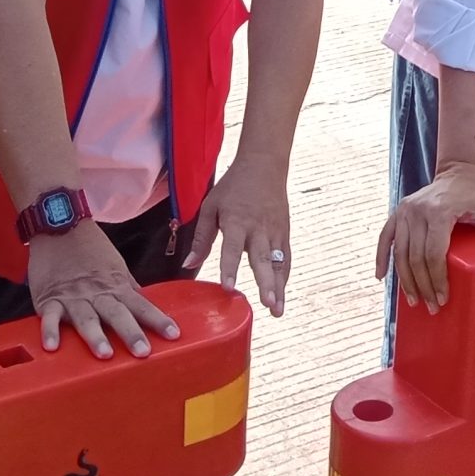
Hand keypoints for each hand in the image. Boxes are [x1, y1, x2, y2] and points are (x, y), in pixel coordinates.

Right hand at [28, 220, 180, 358]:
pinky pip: (49, 317)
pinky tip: (51, 347)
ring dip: (95, 336)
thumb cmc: (90, 248)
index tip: (174, 335)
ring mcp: (73, 297)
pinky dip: (50, 331)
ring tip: (104, 354)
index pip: (142, 306)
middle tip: (143, 352)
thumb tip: (146, 304)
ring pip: (86, 319)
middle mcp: (98, 294)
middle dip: (131, 333)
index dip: (158, 321)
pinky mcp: (49, 298)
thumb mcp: (116, 266)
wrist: (60, 224)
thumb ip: (128, 288)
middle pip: (117, 315)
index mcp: (116, 286)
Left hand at [185, 150, 292, 315]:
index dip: (230, 267)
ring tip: (277, 311)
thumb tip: (188, 265)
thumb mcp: (211, 206)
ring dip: (279, 287)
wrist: (264, 164)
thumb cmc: (233, 187)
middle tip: (268, 304)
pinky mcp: (284, 232)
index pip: (232, 248)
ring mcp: (275, 231)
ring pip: (278, 263)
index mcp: (236, 220)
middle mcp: (258, 228)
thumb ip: (201, 237)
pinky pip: (286, 258)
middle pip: (263, 259)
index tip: (228, 287)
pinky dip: (284, 277)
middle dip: (266, 282)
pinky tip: (281, 296)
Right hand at [376, 161, 474, 314]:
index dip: (437, 280)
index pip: (433, 254)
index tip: (443, 300)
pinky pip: (385, 238)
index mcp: (440, 211)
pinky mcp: (398, 211)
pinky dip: (382, 258)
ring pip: (400, 252)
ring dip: (405, 280)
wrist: (459, 171)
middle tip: (431, 307)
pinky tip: (381, 277)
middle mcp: (417, 210)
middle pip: (415, 257)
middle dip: (423, 286)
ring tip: (414, 301)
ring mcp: (405, 210)